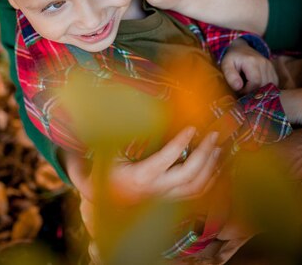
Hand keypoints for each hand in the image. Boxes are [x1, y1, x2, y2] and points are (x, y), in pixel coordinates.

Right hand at [65, 126, 220, 208]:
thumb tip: (111, 115)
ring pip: (197, 186)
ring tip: (218, 144)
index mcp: (139, 177)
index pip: (166, 160)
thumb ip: (106, 141)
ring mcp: (166, 197)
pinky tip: (216, 160)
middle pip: (189, 176)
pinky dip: (211, 177)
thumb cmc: (103, 175)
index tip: (192, 127)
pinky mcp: (172, 200)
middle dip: (205, 154)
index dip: (181, 143)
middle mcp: (155, 190)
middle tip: (212, 134)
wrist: (104, 204)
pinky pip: (198, 192)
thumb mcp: (101, 157)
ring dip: (212, 165)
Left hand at [221, 39, 277, 93]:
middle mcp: (264, 63)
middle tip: (244, 91)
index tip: (239, 91)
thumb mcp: (226, 65)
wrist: (241, 48)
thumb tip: (238, 87)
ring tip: (250, 88)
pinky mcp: (273, 70)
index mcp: (252, 61)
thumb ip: (230, 75)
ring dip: (260, 91)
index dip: (247, 91)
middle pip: (264, 85)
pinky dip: (266, 88)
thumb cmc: (232, 58)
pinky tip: (258, 86)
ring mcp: (270, 66)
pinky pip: (274, 84)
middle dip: (253, 92)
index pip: (255, 82)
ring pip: (270, 86)